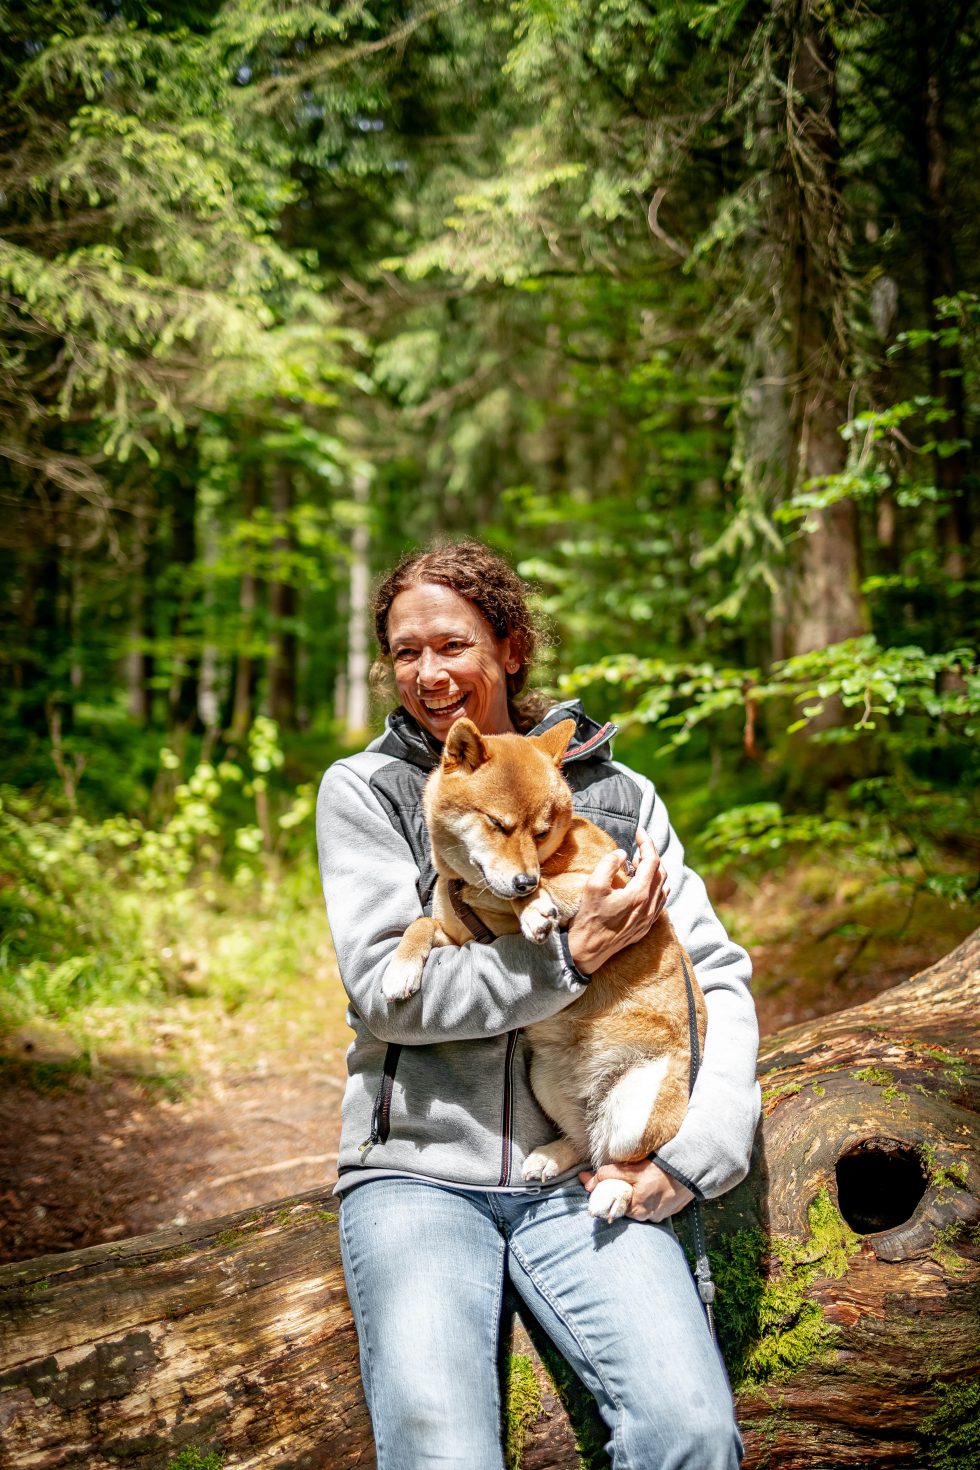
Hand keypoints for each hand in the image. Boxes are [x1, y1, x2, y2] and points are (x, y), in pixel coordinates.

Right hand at [566, 826, 668, 973]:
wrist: (588, 951)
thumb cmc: (589, 918)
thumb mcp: (593, 886)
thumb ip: (609, 864)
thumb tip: (622, 854)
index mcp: (639, 894)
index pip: (651, 861)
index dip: (646, 843)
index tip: (639, 831)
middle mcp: (649, 906)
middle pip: (660, 872)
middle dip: (651, 855)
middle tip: (637, 846)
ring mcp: (649, 918)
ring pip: (663, 887)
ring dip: (655, 871)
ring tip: (639, 863)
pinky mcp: (645, 927)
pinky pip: (660, 901)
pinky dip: (656, 886)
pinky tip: (645, 884)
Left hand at [579, 1160, 693, 1222]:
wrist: (690, 1170)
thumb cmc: (660, 1171)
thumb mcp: (631, 1170)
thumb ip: (608, 1175)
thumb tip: (587, 1182)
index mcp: (635, 1210)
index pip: (611, 1206)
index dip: (602, 1194)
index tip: (593, 1184)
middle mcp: (646, 1217)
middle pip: (625, 1206)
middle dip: (620, 1193)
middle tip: (621, 1178)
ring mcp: (658, 1215)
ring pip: (639, 1205)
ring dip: (635, 1194)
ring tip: (638, 1181)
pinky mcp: (668, 1210)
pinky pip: (652, 1205)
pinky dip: (648, 1196)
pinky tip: (651, 1186)